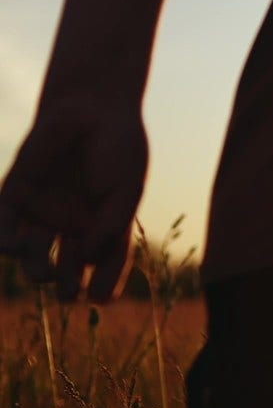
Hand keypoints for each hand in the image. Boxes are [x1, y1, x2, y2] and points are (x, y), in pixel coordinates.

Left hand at [0, 102, 149, 301]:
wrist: (91, 107)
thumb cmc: (117, 147)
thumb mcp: (126, 189)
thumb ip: (112, 224)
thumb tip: (92, 259)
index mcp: (103, 225)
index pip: (104, 264)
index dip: (103, 285)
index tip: (100, 300)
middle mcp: (71, 224)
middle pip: (66, 266)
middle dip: (66, 283)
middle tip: (69, 292)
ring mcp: (42, 213)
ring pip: (34, 253)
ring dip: (37, 268)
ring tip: (45, 271)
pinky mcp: (15, 197)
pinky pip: (3, 227)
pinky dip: (3, 241)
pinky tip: (13, 246)